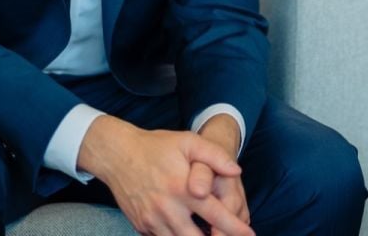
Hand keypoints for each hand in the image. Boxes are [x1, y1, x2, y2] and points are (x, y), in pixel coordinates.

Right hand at [79, 116, 252, 235]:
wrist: (117, 155)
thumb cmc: (156, 147)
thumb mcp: (187, 142)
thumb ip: (214, 155)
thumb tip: (237, 171)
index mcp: (182, 188)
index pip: (216, 216)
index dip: (235, 228)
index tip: (250, 234)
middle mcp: (168, 209)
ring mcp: (152, 221)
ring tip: (208, 234)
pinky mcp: (142, 227)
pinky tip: (187, 231)